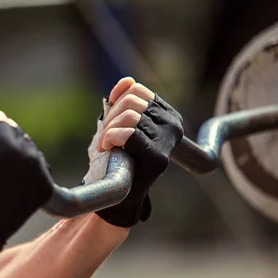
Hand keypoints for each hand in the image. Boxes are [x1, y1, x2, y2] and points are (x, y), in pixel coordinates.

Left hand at [85, 77, 183, 227]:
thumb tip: (127, 81)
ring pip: (130, 116)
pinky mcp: (158, 158)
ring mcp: (169, 142)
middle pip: (132, 101)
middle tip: (104, 138)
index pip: (137, 90)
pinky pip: (128, 133)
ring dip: (108, 130)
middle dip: (111, 117)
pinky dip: (110, 138)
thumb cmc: (117, 159)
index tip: (108, 121)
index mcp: (168, 115)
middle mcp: (174, 126)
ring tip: (104, 144)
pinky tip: (106, 148)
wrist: (120, 197)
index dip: (115, 101)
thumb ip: (123, 100)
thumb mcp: (118, 123)